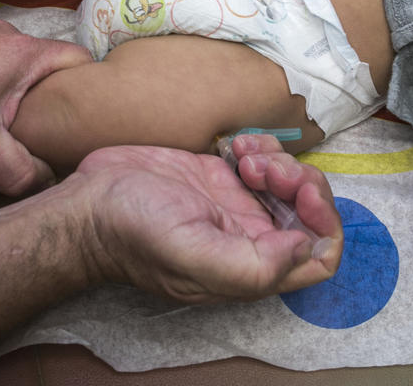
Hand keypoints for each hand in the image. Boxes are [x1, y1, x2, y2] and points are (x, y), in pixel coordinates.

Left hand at [0, 20, 90, 195]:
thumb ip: (18, 172)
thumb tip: (48, 184)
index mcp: (25, 53)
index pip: (82, 62)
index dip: (91, 91)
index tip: (87, 120)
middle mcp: (9, 36)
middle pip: (53, 68)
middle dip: (55, 100)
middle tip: (49, 133)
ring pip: (22, 68)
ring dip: (22, 95)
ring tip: (11, 127)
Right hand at [77, 135, 341, 302]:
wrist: (89, 203)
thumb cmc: (132, 232)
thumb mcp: (191, 254)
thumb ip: (252, 265)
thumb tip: (305, 248)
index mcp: (252, 267)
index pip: (320, 256)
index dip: (324, 222)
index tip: (299, 191)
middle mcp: (252, 239)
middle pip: (310, 213)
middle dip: (300, 182)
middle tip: (264, 167)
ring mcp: (238, 206)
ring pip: (291, 183)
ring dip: (279, 161)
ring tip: (244, 156)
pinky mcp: (222, 177)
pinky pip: (265, 160)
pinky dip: (260, 146)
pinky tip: (234, 145)